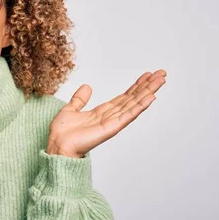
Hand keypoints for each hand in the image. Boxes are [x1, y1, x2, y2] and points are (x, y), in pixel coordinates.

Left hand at [47, 69, 166, 157]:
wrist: (57, 146)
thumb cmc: (62, 134)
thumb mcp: (70, 109)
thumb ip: (79, 99)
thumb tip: (87, 86)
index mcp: (102, 112)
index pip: (124, 97)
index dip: (136, 86)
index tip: (147, 75)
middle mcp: (111, 116)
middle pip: (133, 98)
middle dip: (147, 86)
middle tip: (161, 74)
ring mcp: (113, 122)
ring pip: (134, 104)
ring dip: (148, 92)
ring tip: (160, 80)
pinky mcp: (112, 128)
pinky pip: (129, 115)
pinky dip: (140, 106)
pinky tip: (151, 97)